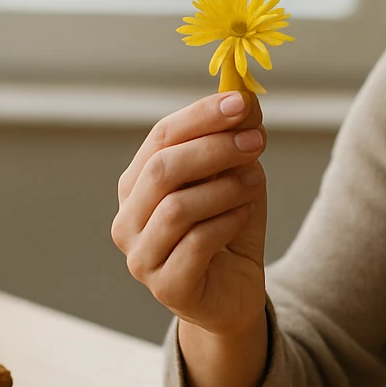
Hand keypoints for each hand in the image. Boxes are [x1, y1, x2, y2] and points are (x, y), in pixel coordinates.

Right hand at [112, 90, 269, 334]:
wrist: (235, 290)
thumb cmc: (228, 227)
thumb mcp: (238, 176)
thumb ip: (236, 139)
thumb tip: (246, 96)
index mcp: (138, 183)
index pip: (161, 136)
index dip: (201, 115)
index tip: (241, 103)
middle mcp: (128, 218)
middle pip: (163, 169)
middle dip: (214, 149)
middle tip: (257, 141)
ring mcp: (141, 255)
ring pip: (177, 207)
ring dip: (223, 188)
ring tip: (254, 183)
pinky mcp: (165, 286)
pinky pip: (195, 244)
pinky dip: (226, 223)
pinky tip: (243, 216)